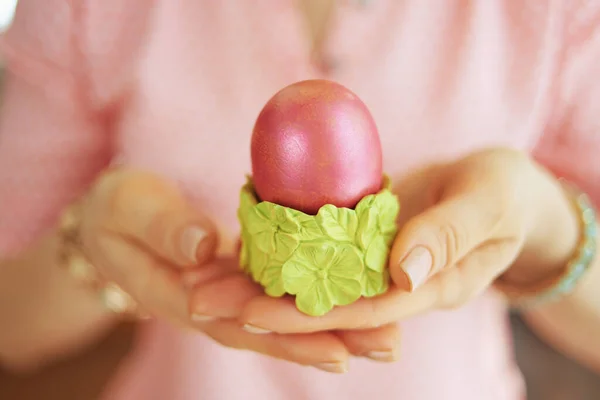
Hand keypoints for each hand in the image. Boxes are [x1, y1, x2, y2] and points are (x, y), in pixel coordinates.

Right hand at [83, 169, 386, 370]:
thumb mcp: (129, 211)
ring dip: (337, 320)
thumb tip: (206, 246)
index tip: (337, 351)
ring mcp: (233, 288)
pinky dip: (319, 285)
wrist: (114, 216)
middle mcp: (218, 303)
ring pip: (287, 309)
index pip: (243, 327)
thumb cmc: (115, 211)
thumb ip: (164, 228)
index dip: (289, 340)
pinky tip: (358, 285)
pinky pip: (285, 280)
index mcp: (185, 297)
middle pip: (279, 328)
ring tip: (391, 330)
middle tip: (388, 346)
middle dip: (332, 339)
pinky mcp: (245, 268)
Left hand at [190, 149, 577, 336]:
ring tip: (203, 279)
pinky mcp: (363, 237)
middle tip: (201, 301)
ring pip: (311, 279)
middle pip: (322, 302)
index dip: (306, 314)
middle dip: (263, 306)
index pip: (358, 309)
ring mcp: (374, 262)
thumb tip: (402, 270)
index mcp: (426, 286)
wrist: (501, 187)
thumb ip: (451, 234)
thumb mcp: (489, 202)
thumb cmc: (507, 192)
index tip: (253, 313)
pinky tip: (240, 242)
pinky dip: (281, 248)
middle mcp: (391, 283)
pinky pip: (318, 247)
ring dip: (259, 280)